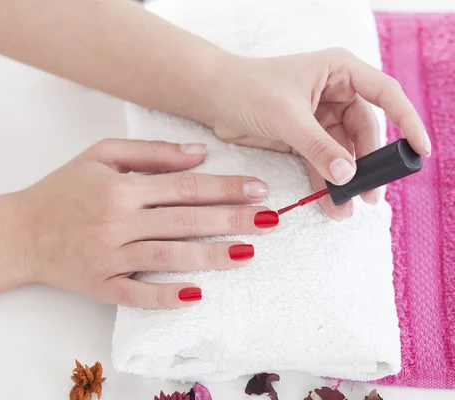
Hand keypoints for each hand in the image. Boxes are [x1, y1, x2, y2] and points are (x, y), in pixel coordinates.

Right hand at [9, 139, 275, 308]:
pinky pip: (138, 294)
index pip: (184, 187)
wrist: (19, 231)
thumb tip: (198, 154)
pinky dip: (166, 296)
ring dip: (211, 256)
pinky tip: (196, 295)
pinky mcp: (101, 286)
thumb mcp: (100, 155)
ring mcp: (109, 257)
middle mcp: (118, 222)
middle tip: (270, 220)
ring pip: (169, 257)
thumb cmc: (62, 189)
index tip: (257, 190)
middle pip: (185, 221)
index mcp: (121, 188)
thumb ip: (150, 152)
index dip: (224, 188)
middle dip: (231, 220)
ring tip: (248, 252)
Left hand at [210, 48, 430, 219]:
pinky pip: (322, 161)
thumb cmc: (248, 89)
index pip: (386, 95)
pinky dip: (325, 181)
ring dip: (345, 179)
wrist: (212, 98)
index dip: (408, 121)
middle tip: (370, 196)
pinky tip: (329, 202)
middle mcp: (335, 92)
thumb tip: (348, 174)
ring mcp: (320, 117)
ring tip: (347, 208)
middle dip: (367, 165)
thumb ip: (319, 146)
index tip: (420, 150)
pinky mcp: (304, 137)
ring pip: (343, 152)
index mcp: (339, 72)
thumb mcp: (287, 117)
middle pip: (364, 132)